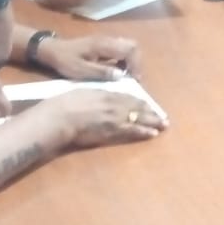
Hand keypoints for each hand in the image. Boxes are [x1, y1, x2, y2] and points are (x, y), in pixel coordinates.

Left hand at [36, 34, 142, 79]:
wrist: (52, 49)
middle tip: (133, 78)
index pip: (130, 49)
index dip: (136, 64)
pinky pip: (121, 49)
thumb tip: (121, 75)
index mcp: (103, 45)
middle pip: (133, 46)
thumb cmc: (65, 60)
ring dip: (131, 61)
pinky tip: (118, 72)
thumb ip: (101, 72)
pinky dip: (125, 60)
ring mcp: (106, 41)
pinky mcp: (104, 44)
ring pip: (128, 47)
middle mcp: (107, 40)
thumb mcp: (80, 70)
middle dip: (137, 62)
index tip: (134, 79)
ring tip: (127, 77)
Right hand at [37, 89, 165, 149]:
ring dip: (152, 122)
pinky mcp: (111, 132)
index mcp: (107, 93)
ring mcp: (114, 119)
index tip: (149, 104)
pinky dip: (143, 131)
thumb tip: (106, 94)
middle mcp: (114, 105)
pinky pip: (131, 131)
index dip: (141, 102)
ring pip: (138, 119)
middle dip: (151, 112)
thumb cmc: (66, 103)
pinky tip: (152, 133)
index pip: (129, 97)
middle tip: (163, 116)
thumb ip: (98, 92)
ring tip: (163, 125)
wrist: (60, 117)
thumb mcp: (83, 91)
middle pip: (137, 108)